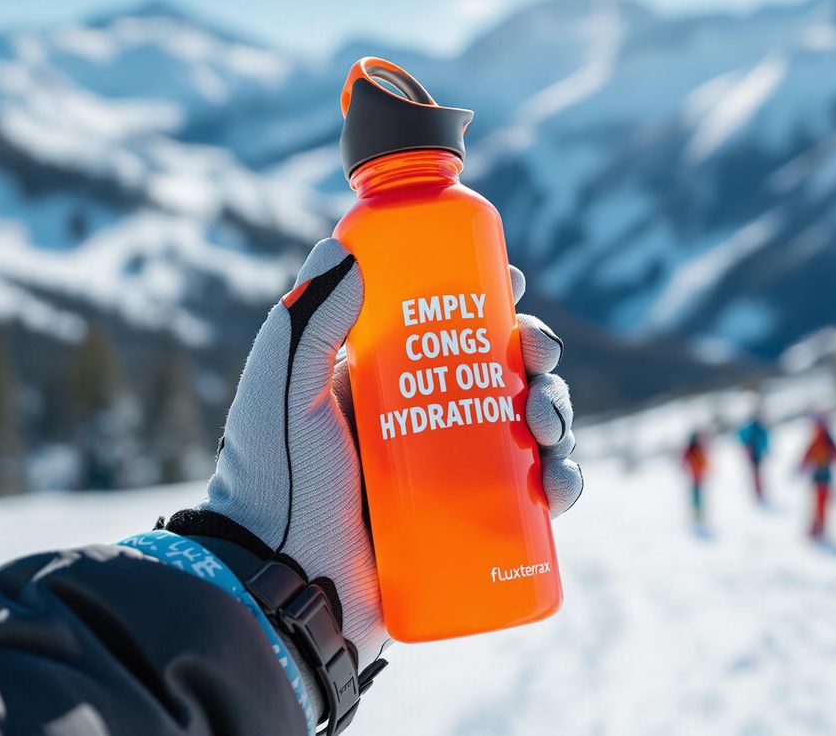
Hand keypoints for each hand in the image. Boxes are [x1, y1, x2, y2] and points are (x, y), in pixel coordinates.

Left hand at [198, 238, 582, 667]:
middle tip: (537, 365)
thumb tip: (342, 245)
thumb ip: (306, 321)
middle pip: (501, 372)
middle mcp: (422, 421)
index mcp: (383, 381)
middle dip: (536, 360)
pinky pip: (532, 497)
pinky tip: (559, 486)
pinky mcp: (471, 525)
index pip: (449, 326)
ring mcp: (450, 474)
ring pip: (527, 429)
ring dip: (558, 416)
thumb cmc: (274, 488)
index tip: (514, 286)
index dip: (489, 301)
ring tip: (548, 431)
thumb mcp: (284, 394)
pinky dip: (561, 484)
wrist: (284, 591)